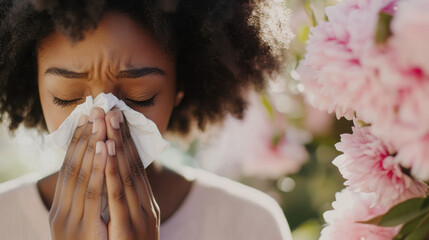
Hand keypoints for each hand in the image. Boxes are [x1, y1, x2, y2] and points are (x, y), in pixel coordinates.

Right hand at [49, 108, 107, 239]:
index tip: (85, 118)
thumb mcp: (85, 227)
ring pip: (83, 175)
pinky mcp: (88, 229)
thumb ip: (86, 204)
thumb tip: (95, 177)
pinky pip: (94, 193)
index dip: (77, 143)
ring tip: (99, 120)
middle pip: (74, 167)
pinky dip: (98, 168)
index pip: (68, 170)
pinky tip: (104, 148)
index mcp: (61, 211)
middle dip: (86, 137)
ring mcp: (73, 222)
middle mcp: (62, 214)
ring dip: (92, 145)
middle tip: (94, 108)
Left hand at [104, 108, 159, 239]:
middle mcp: (147, 207)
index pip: (137, 169)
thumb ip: (133, 208)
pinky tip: (108, 151)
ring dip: (118, 145)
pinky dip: (113, 170)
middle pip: (134, 166)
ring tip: (109, 121)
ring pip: (127, 174)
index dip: (128, 144)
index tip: (119, 121)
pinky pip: (118, 195)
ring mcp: (140, 217)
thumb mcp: (137, 229)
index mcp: (148, 207)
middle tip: (113, 110)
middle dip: (123, 137)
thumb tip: (126, 186)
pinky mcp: (128, 227)